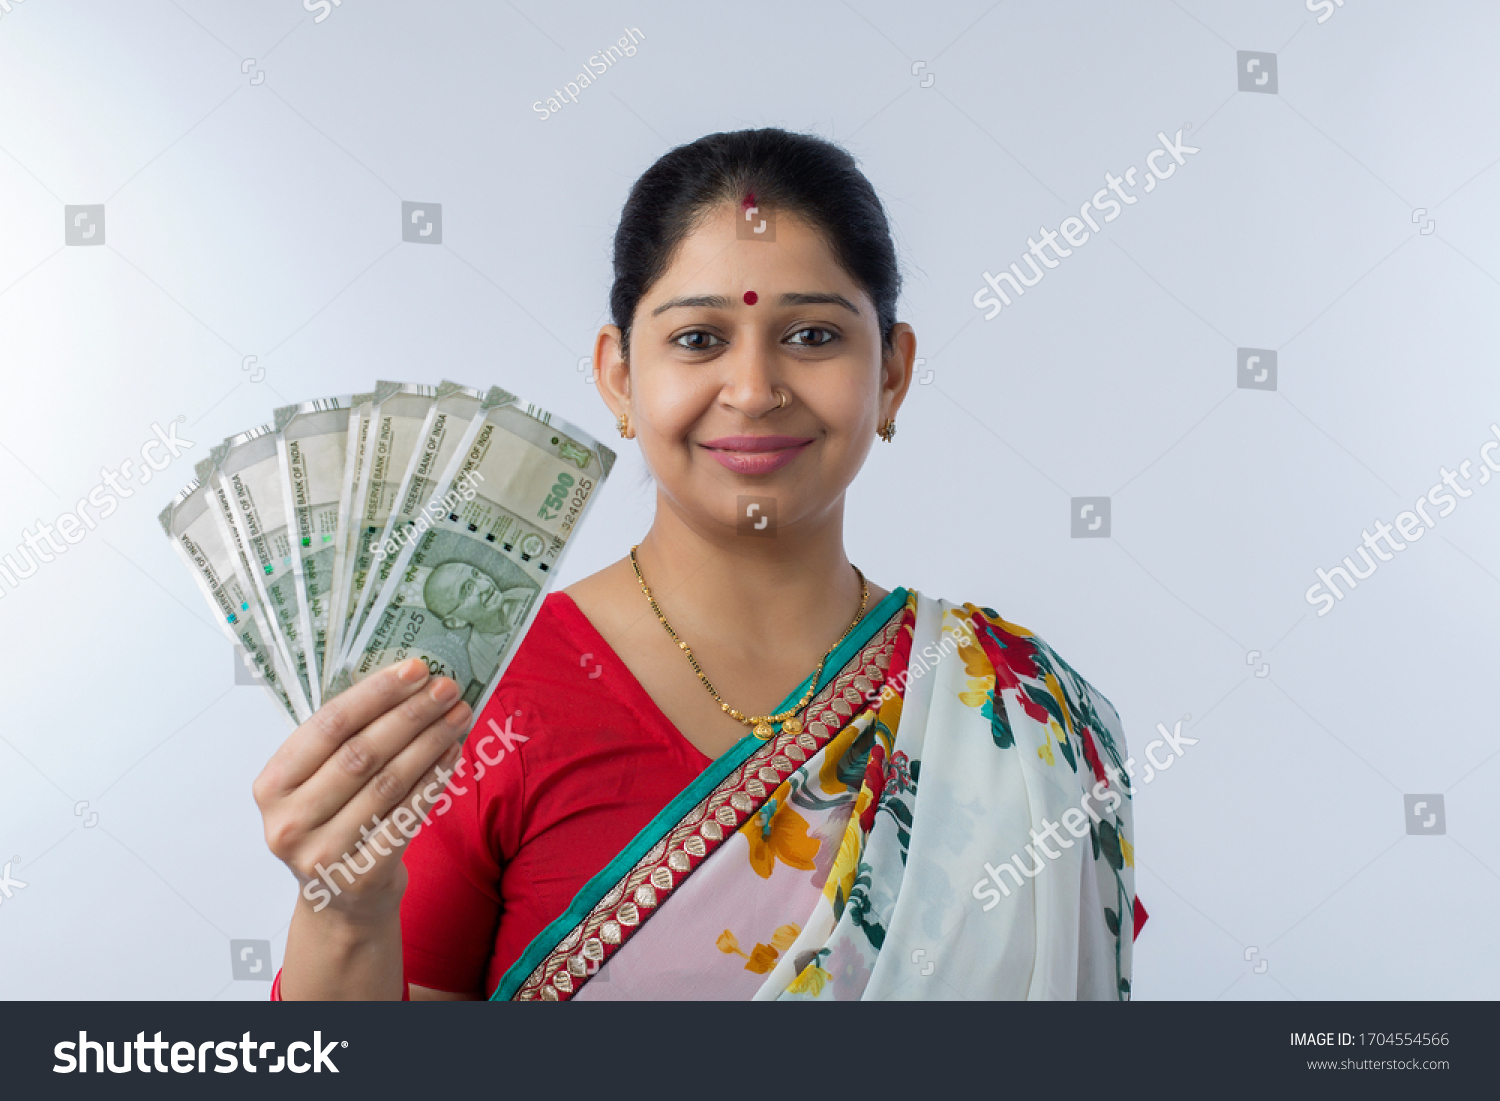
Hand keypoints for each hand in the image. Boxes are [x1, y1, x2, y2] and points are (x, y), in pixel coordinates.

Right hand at [253, 658, 469, 920]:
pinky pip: (407, 816)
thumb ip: (342, 741)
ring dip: (430, 742)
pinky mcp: (362, 876)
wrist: (341, 902)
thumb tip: (406, 683)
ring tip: (458, 715)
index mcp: (272, 786)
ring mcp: (323, 855)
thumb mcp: (317, 784)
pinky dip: (434, 780)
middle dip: (411, 714)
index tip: (415, 669)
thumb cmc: (334, 824)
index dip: (375, 694)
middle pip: (362, 753)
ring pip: (389, 783)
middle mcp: (289, 822)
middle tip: (447, 688)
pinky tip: (453, 753)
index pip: (327, 726)